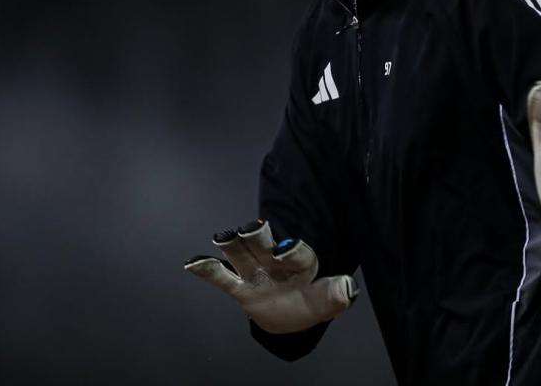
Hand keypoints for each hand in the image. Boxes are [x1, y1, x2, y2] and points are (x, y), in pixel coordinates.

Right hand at [184, 219, 357, 332]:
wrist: (293, 314)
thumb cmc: (312, 299)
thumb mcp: (327, 301)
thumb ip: (335, 294)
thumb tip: (348, 288)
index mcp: (301, 263)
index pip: (297, 254)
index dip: (292, 251)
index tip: (286, 248)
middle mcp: (275, 264)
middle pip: (265, 247)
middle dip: (260, 237)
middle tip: (253, 227)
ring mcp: (256, 274)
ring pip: (242, 256)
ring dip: (234, 246)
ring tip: (224, 236)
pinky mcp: (241, 288)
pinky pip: (224, 279)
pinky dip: (208, 270)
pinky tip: (193, 262)